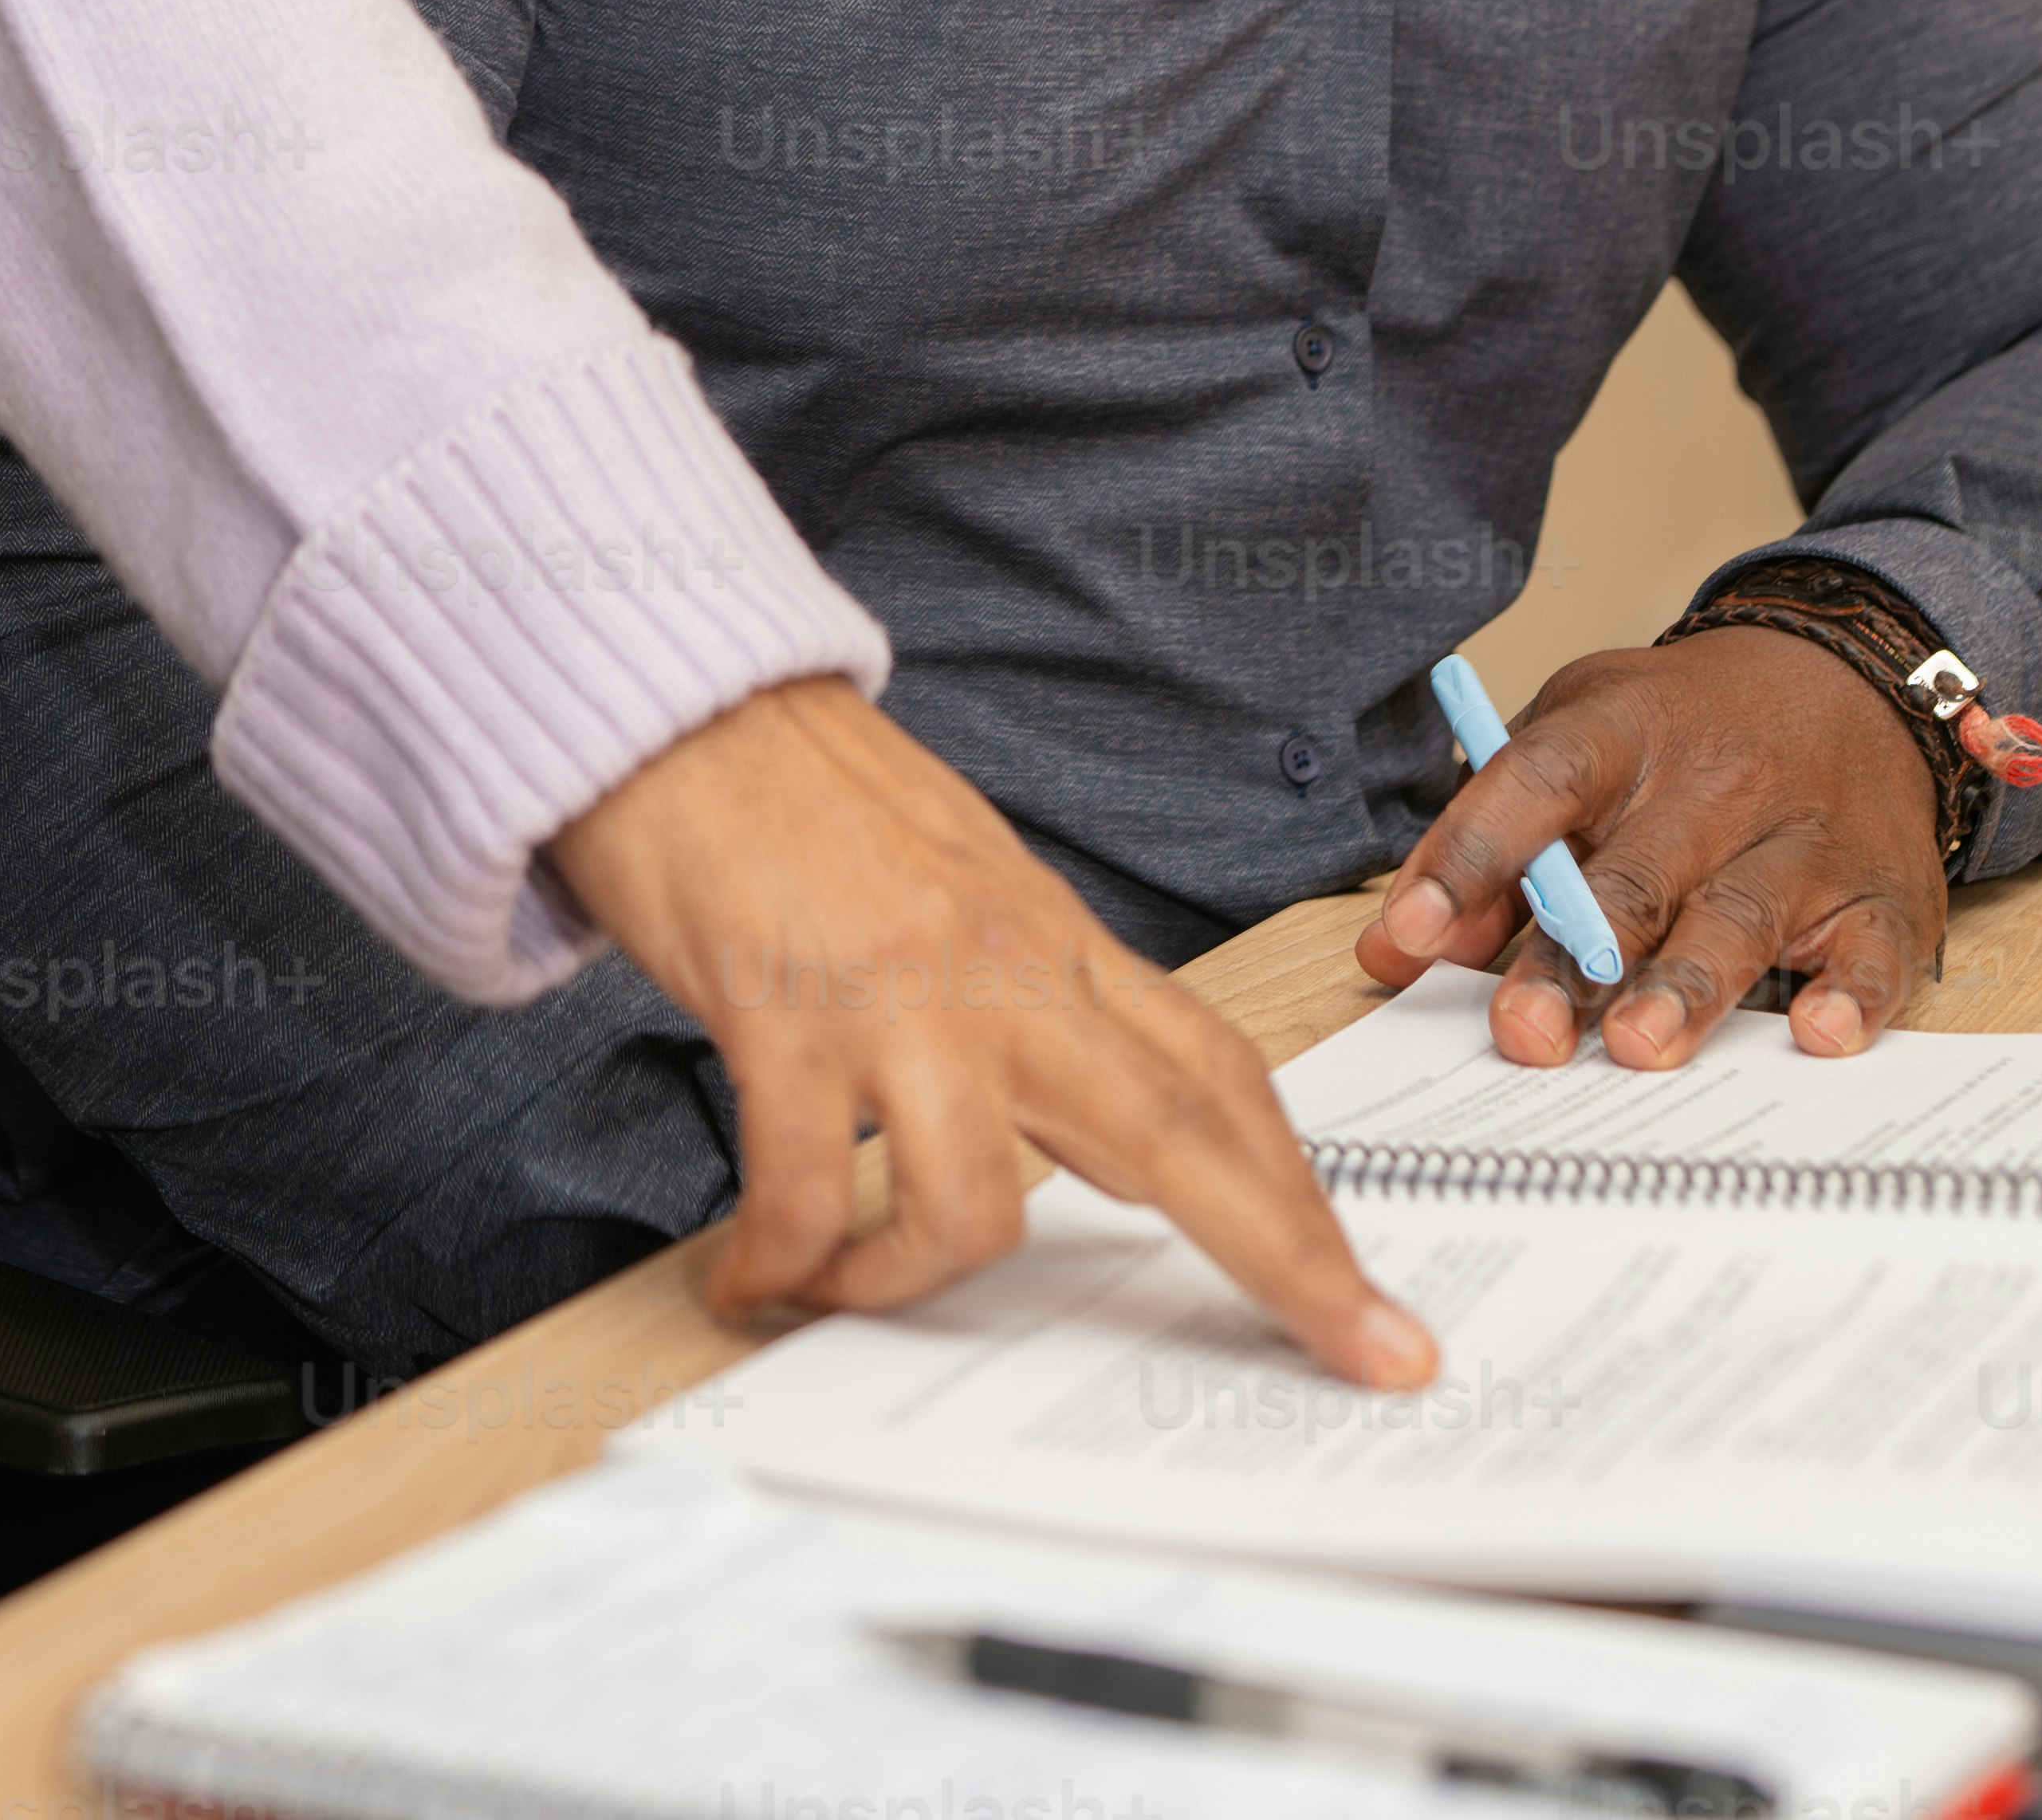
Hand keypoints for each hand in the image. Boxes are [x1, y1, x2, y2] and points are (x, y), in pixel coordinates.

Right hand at [550, 677, 1436, 1385]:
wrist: (677, 693)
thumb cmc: (801, 786)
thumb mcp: (957, 876)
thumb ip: (1031, 990)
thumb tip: (1101, 1119)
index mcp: (1046, 935)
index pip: (1211, 1066)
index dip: (1299, 1184)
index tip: (1359, 1282)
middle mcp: (996, 968)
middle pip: (1177, 1133)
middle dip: (1284, 1256)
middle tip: (1363, 1348)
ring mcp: (894, 991)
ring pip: (975, 1201)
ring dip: (908, 1283)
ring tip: (840, 1286)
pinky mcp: (784, 1009)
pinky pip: (801, 1192)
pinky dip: (781, 1261)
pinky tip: (750, 1275)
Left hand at [1353, 625, 1947, 1065]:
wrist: (1846, 682)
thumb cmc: (1685, 730)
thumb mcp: (1577, 737)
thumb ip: (1494, 834)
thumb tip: (1409, 946)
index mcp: (1622, 729)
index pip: (1535, 781)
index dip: (1470, 854)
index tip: (1411, 932)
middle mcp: (1715, 781)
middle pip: (1635, 872)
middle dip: (1575, 958)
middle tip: (1524, 1033)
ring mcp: (1803, 838)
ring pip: (1737, 916)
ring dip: (1686, 987)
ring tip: (1637, 1046)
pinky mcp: (1880, 896)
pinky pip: (1868, 953)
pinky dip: (1848, 997)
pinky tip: (1816, 1035)